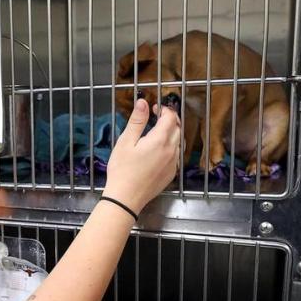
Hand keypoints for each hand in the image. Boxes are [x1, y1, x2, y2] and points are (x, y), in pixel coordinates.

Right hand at [104, 99, 180, 213]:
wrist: (126, 198)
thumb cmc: (122, 169)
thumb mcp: (126, 142)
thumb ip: (137, 121)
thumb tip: (143, 102)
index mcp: (160, 140)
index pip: (170, 117)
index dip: (164, 109)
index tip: (154, 108)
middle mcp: (171, 151)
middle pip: (178, 128)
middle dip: (169, 119)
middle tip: (156, 117)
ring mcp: (173, 163)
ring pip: (178, 141)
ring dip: (171, 133)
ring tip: (156, 132)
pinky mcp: (171, 173)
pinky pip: (176, 155)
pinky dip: (170, 147)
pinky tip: (157, 150)